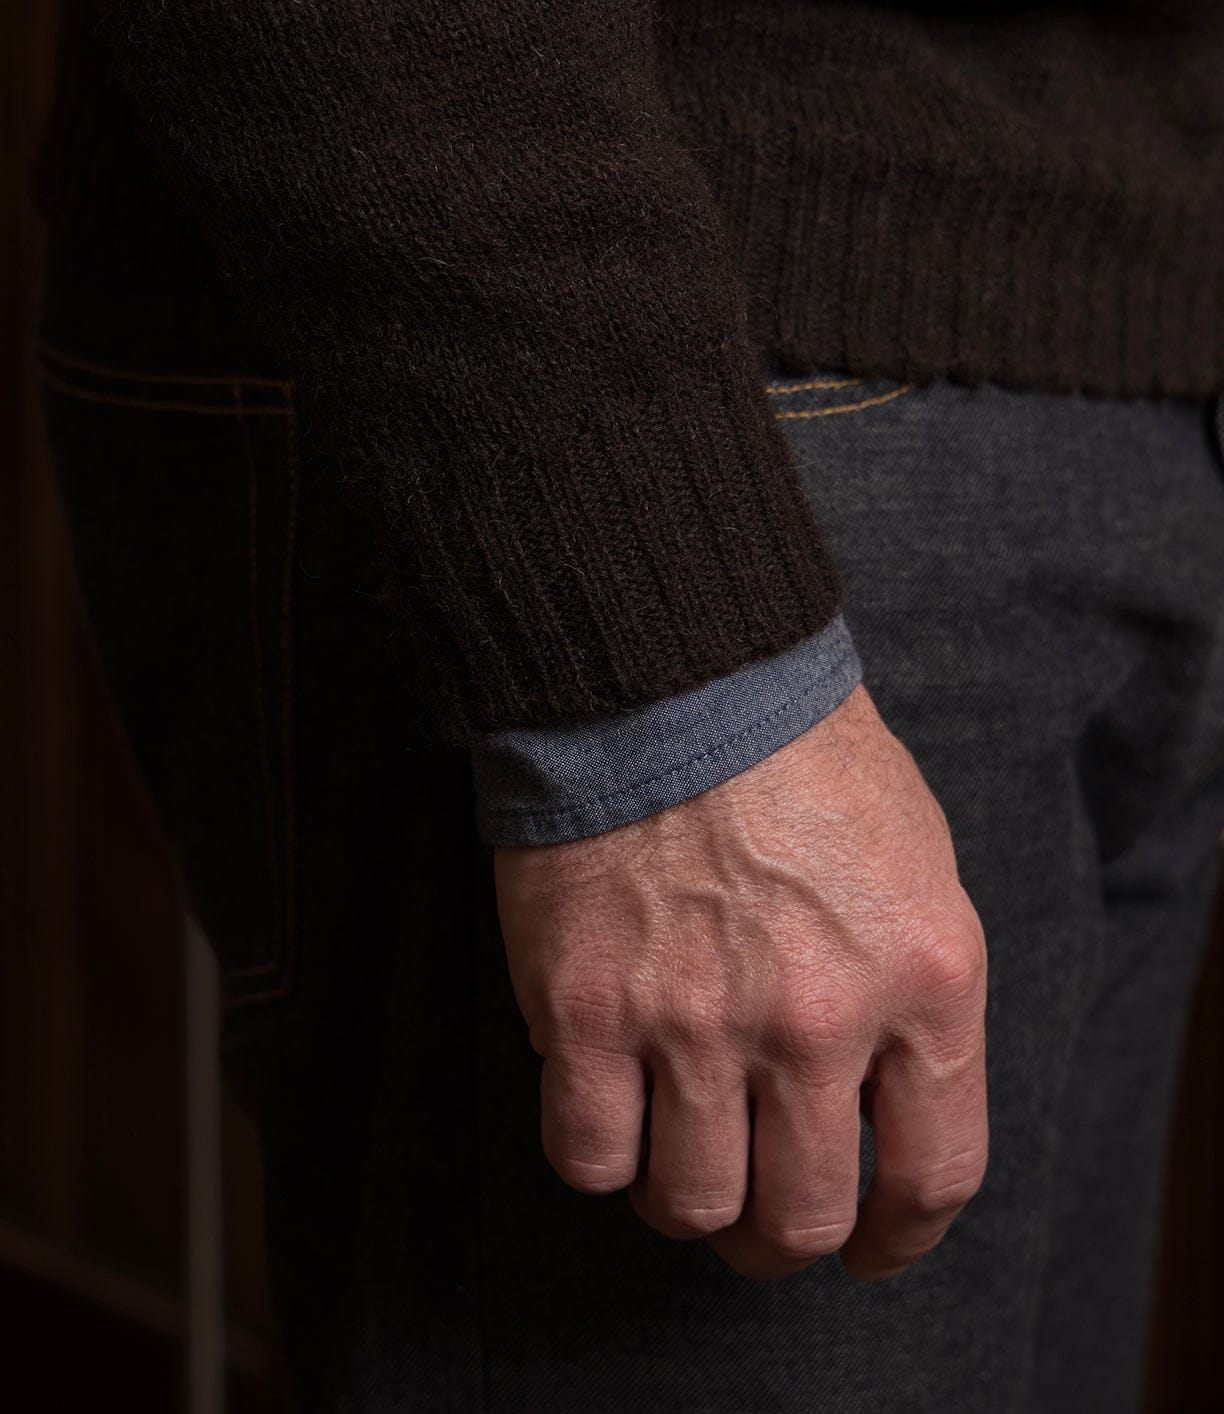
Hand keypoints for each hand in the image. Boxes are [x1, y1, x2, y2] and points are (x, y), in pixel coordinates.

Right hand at [492, 683, 987, 1280]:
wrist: (670, 676)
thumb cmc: (799, 756)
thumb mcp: (915, 861)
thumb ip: (914, 991)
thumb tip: (878, 1098)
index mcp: (925, 977)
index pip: (934, 1173)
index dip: (898, 1237)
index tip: (870, 1245)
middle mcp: (817, 1017)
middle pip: (803, 1216)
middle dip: (782, 1242)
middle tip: (759, 1223)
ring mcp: (694, 1019)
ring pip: (692, 1205)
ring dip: (688, 1200)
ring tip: (678, 1155)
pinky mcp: (585, 1008)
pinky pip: (588, 1155)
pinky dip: (600, 1152)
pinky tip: (607, 1106)